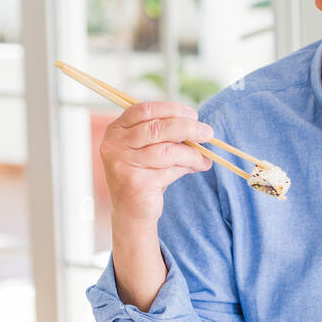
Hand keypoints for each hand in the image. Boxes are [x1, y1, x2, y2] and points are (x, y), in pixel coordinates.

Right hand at [100, 100, 213, 226]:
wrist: (130, 211)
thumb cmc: (143, 175)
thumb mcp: (148, 149)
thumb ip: (164, 135)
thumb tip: (198, 127)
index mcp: (116, 130)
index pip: (144, 110)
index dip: (171, 110)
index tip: (193, 115)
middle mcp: (114, 145)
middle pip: (157, 128)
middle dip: (188, 128)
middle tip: (207, 132)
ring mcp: (123, 165)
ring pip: (167, 150)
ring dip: (192, 153)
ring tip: (204, 156)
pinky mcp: (136, 183)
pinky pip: (170, 170)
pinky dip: (188, 167)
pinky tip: (199, 166)